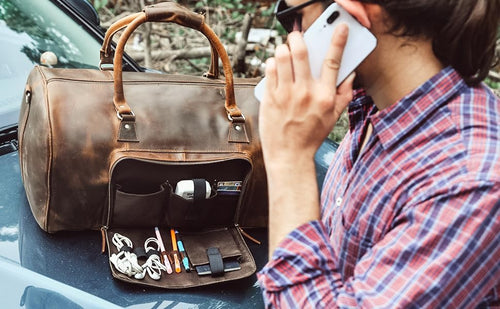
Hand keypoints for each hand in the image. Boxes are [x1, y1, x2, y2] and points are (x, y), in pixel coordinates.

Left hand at [259, 24, 354, 167]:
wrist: (289, 155)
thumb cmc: (311, 137)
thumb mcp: (334, 117)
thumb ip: (344, 94)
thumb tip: (350, 75)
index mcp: (325, 96)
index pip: (333, 61)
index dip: (338, 40)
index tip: (340, 28)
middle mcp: (305, 92)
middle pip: (302, 52)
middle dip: (299, 38)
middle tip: (297, 36)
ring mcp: (286, 94)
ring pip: (282, 57)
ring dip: (283, 48)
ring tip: (285, 51)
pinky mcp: (270, 97)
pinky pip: (269, 70)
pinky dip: (272, 62)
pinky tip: (275, 65)